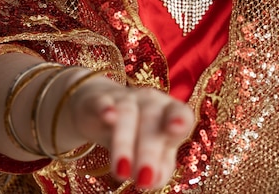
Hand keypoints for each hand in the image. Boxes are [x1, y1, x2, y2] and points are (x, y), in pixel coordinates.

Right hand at [69, 75, 194, 189]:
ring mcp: (124, 98)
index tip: (176, 130)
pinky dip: (105, 108)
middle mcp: (150, 101)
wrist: (101, 108)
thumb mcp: (154, 150)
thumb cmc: (137, 134)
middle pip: (151, 121)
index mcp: (168, 112)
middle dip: (148, 151)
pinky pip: (102, 102)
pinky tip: (108, 117)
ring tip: (121, 172)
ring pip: (126, 115)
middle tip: (143, 180)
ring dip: (124, 143)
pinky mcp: (98, 100)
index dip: (180, 120)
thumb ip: (162, 165)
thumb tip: (156, 179)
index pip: (179, 112)